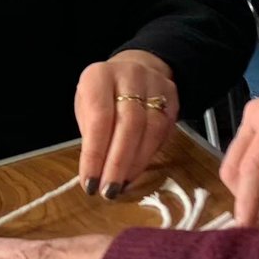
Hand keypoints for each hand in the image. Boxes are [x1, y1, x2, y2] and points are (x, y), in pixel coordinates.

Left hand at [75, 50, 177, 197]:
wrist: (135, 67)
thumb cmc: (104, 94)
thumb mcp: (86, 106)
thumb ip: (91, 135)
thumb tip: (96, 173)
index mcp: (99, 76)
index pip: (99, 118)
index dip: (95, 153)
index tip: (90, 182)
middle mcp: (129, 75)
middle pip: (129, 124)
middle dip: (118, 163)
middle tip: (108, 191)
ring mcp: (155, 84)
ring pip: (150, 130)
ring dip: (135, 164)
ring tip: (121, 185)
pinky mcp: (172, 97)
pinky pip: (164, 132)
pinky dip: (148, 156)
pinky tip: (136, 171)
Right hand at [220, 72, 258, 225]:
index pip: (253, 166)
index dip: (247, 200)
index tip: (245, 228)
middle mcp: (255, 115)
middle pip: (235, 168)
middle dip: (251, 197)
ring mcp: (251, 118)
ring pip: (237, 166)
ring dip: (256, 190)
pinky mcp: (254, 124)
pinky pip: (246, 159)